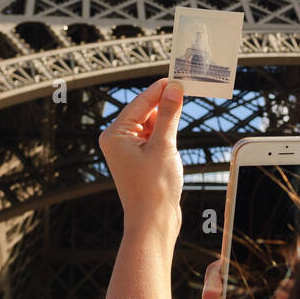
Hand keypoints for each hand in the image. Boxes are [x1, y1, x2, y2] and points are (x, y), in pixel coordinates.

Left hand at [100, 77, 184, 244]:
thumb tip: (173, 88)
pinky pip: (151, 136)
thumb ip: (168, 114)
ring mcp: (126, 150)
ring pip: (148, 123)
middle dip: (163, 101)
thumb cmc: (154, 188)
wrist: (153, 222)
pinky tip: (175, 127)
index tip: (177, 76)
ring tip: (183, 103)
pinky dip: (164, 130)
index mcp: (115, 135)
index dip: (160, 89)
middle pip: (142, 111)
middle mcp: (116, 140)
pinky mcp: (138, 159)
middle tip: (185, 86)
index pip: (139, 102)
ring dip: (165, 116)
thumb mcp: (164, 145)